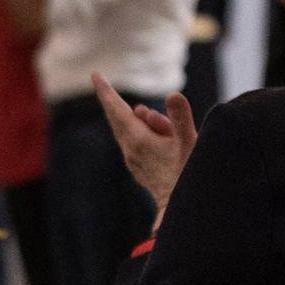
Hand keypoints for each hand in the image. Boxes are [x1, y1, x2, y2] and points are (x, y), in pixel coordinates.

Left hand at [94, 73, 196, 213]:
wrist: (180, 209)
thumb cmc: (187, 174)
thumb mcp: (188, 143)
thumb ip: (180, 118)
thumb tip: (172, 95)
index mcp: (137, 140)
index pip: (117, 109)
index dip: (106, 91)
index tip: (96, 75)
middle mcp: (130, 149)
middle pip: (117, 119)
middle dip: (112, 101)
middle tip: (102, 84)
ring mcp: (133, 160)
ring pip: (126, 131)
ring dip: (131, 118)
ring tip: (147, 114)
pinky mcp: (139, 169)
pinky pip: (133, 143)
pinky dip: (138, 131)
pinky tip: (150, 131)